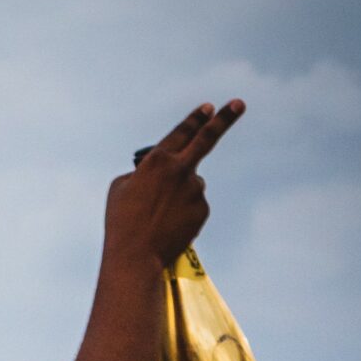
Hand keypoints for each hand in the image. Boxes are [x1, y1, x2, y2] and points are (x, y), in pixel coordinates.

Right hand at [103, 99, 244, 269]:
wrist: (135, 257)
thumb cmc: (122, 222)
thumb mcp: (121, 187)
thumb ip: (143, 172)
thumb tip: (161, 173)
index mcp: (157, 159)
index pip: (182, 131)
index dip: (195, 118)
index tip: (209, 108)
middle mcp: (180, 170)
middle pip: (207, 138)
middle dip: (225, 119)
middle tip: (239, 104)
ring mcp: (194, 191)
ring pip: (193, 184)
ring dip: (182, 193)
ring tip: (160, 216)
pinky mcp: (202, 211)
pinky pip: (195, 206)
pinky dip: (185, 212)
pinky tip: (169, 225)